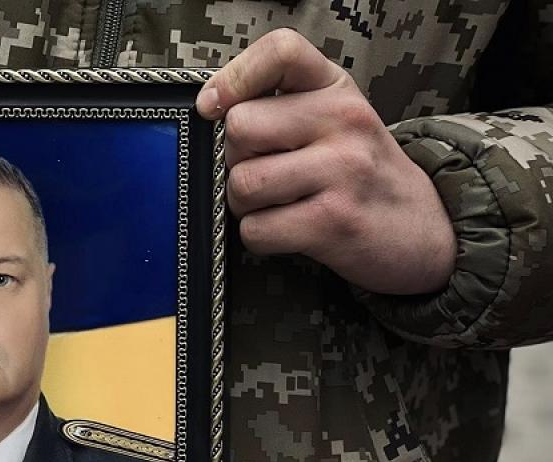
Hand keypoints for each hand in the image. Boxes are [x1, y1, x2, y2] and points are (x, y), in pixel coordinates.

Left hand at [196, 29, 456, 295]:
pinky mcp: (332, 221)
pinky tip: (289, 229)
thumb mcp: (335, 119)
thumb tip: (210, 108)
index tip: (213, 106)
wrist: (421, 228)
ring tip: (278, 203)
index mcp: (337, 88)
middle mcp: (343, 121)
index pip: (279, 52)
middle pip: (240, 128)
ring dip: (245, 204)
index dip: (233, 78)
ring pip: (242, 184)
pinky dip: (260, 237)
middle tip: (265, 172)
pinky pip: (255, 230)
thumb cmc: (359, 172)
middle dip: (236, 160)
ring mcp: (341, 170)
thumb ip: (281, 104)